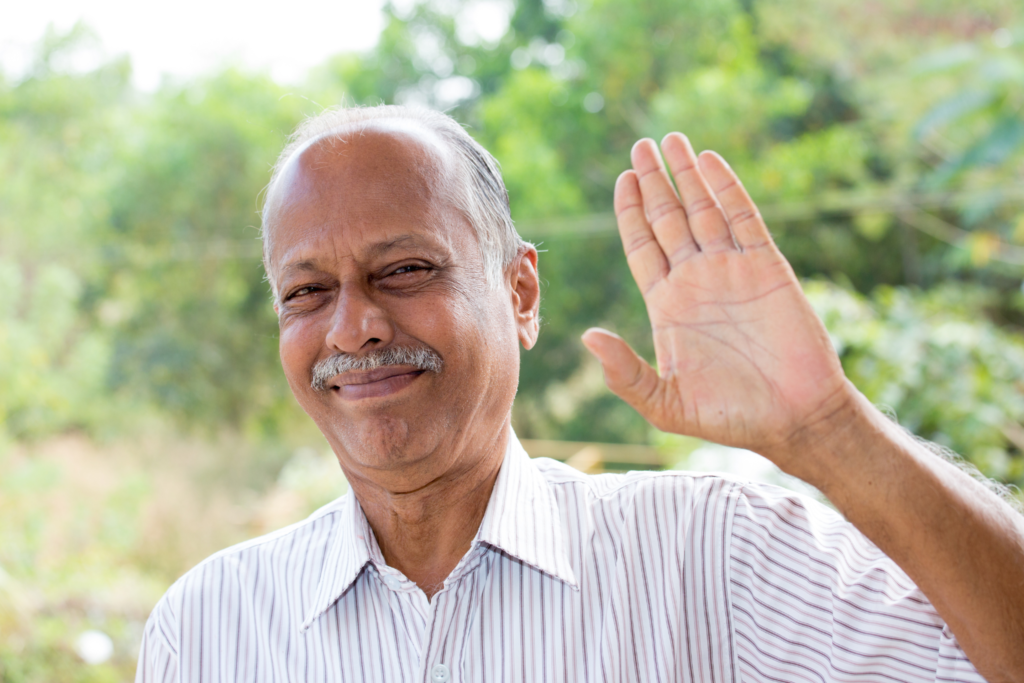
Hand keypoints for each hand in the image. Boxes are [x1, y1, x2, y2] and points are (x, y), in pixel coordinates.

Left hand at [582, 134, 851, 466]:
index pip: (642, 246)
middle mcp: (696, 281)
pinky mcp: (767, 267)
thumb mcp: (665, 404)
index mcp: (667, 305)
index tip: (621, 179)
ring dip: (687, 175)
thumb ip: (625, 373)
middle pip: (667, 218)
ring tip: (670, 140)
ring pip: (703, 210)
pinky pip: (743, 218)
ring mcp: (731, 271)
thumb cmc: (730, 417)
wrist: (794, 419)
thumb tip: (587, 338)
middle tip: (639, 146)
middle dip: (653, 182)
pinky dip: (726, 188)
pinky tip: (710, 161)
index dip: (630, 212)